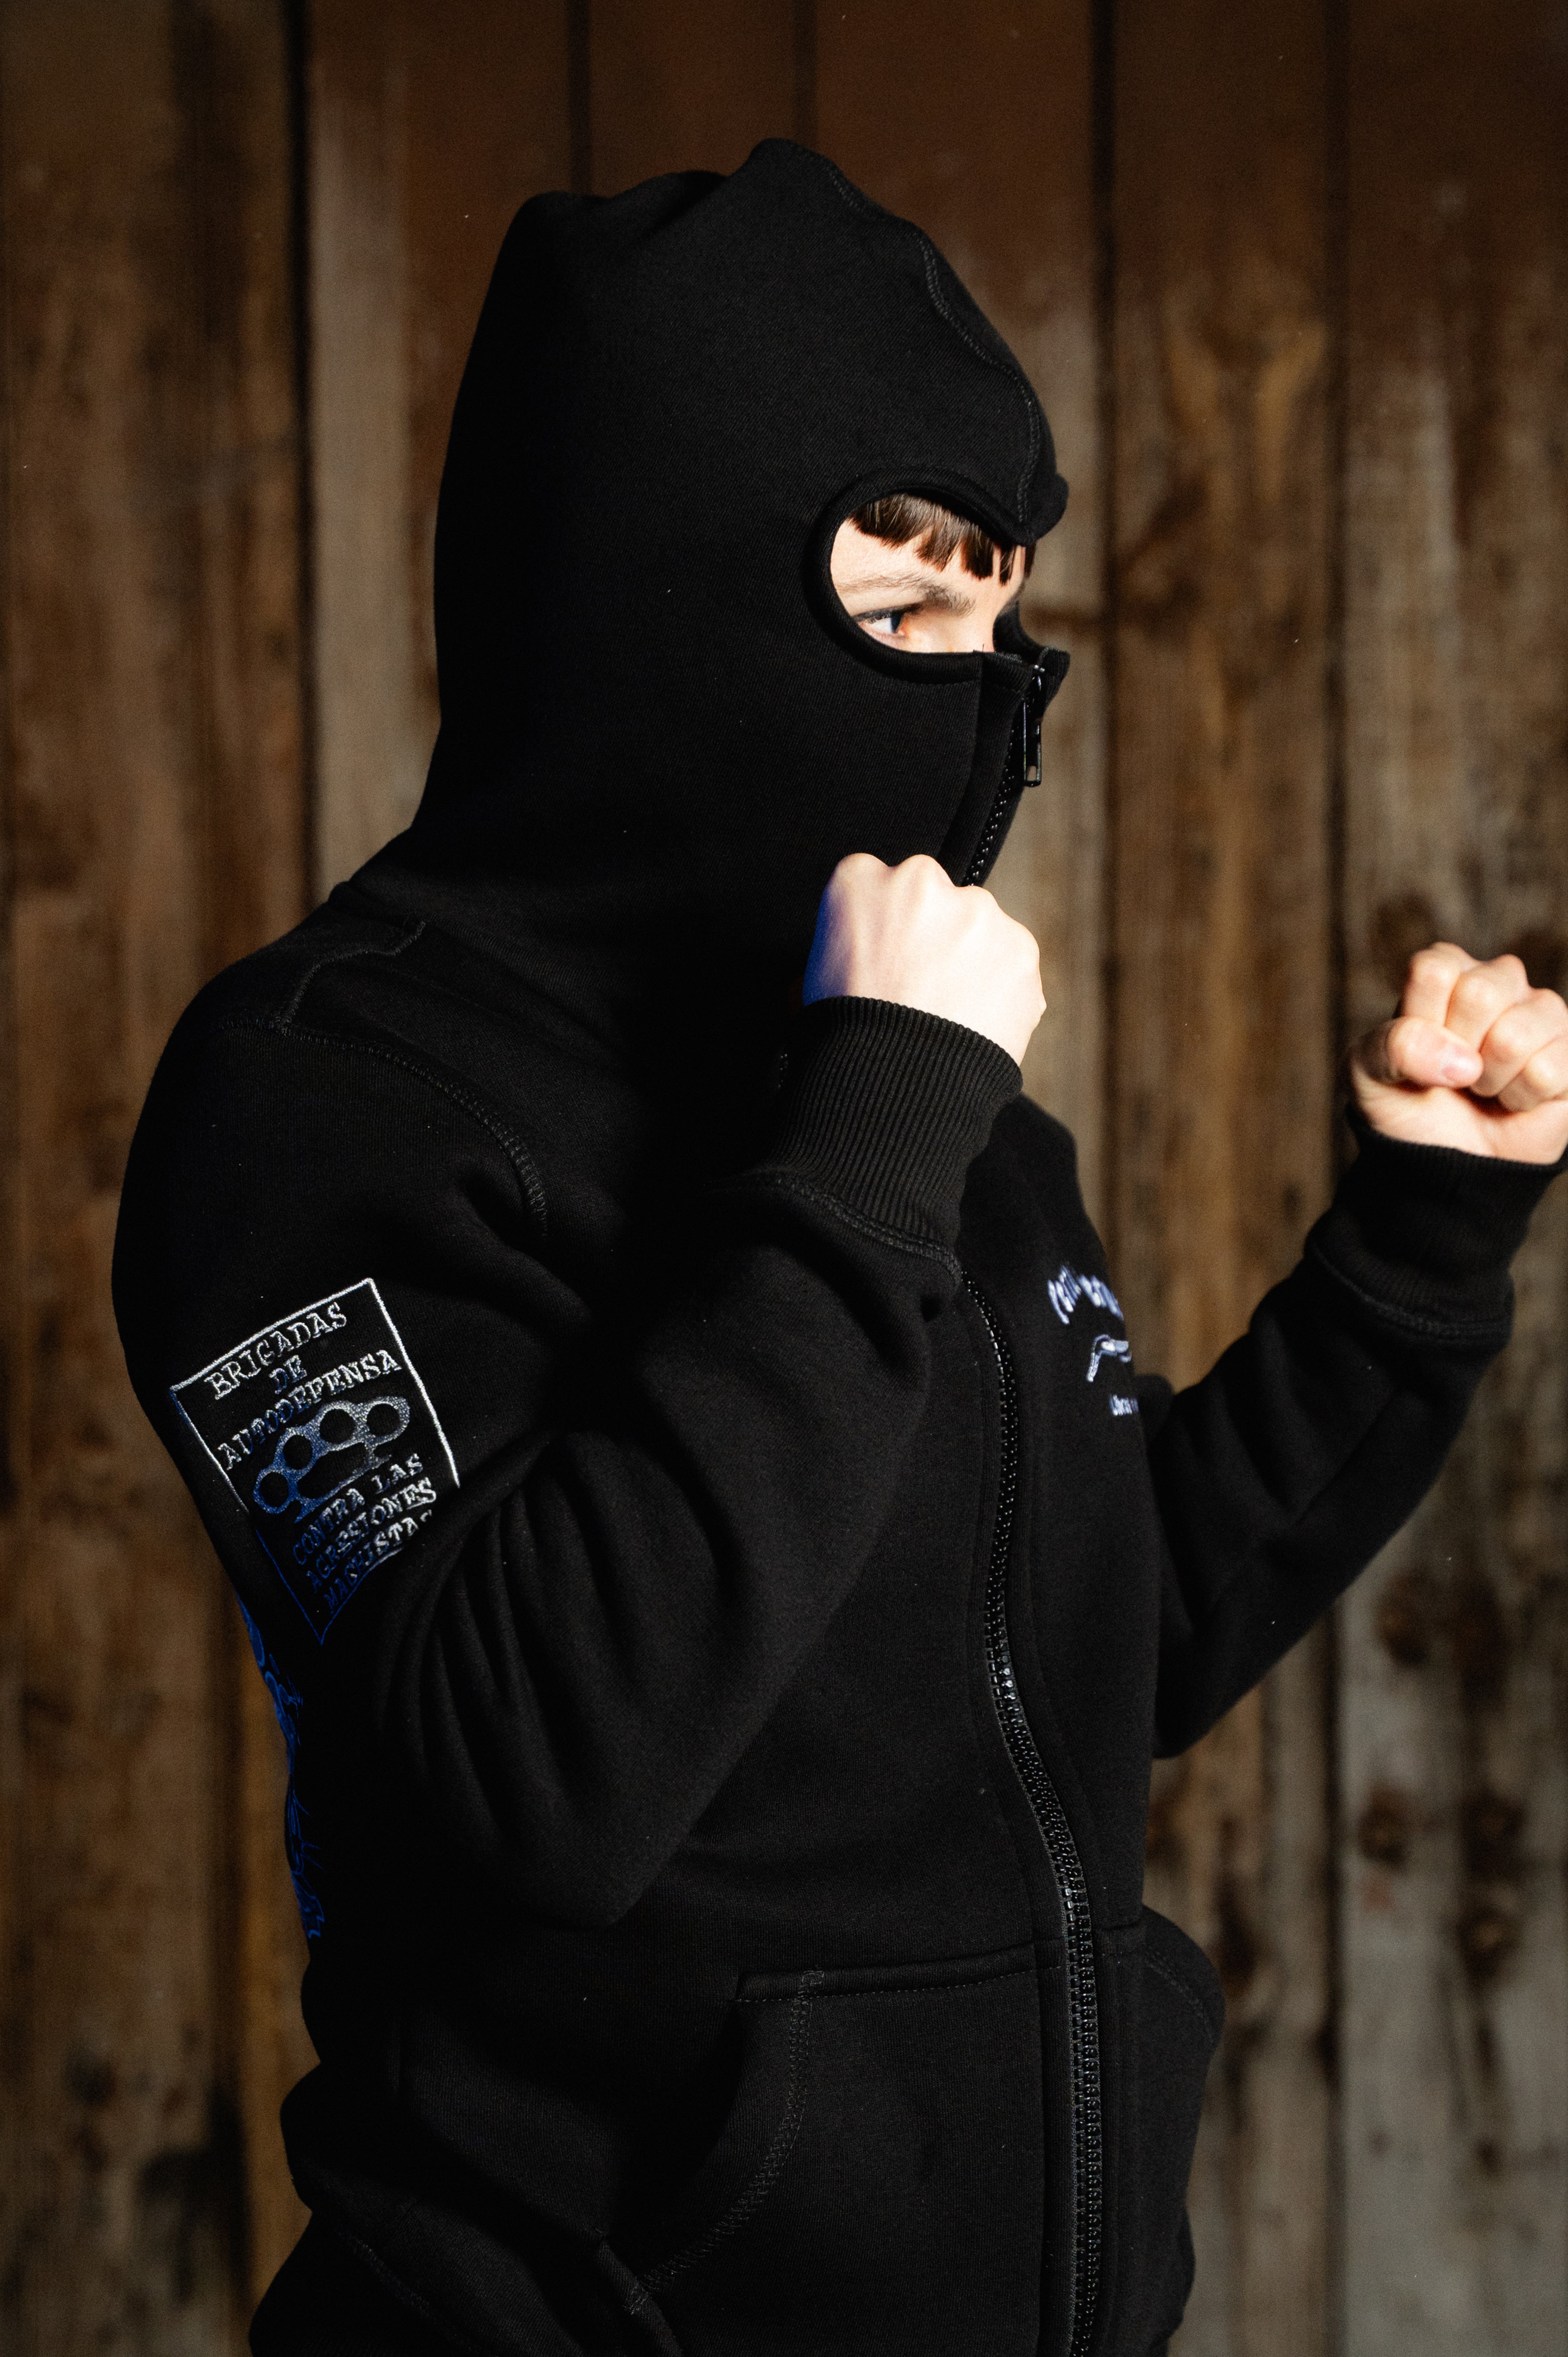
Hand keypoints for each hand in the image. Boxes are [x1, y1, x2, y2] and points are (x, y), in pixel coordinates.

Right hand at [803, 853, 1044, 1066]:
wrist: (894, 1082)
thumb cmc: (843, 1035)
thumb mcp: (810, 978)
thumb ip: (842, 944)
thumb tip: (858, 958)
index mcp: (859, 879)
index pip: (875, 884)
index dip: (882, 926)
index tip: (883, 957)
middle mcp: (921, 880)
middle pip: (933, 899)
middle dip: (931, 935)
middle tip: (917, 989)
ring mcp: (976, 911)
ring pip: (979, 927)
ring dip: (970, 959)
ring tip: (948, 1014)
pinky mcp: (1019, 947)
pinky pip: (1013, 964)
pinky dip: (1003, 990)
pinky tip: (975, 1024)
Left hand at [1349, 944, 1567, 1163]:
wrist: (1443, 1163)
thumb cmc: (1406, 1106)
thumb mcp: (1367, 1074)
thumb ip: (1390, 1046)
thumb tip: (1460, 1060)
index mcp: (1446, 971)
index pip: (1434, 969)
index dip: (1421, 1021)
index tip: (1419, 1048)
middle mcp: (1499, 980)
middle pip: (1480, 993)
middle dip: (1457, 1048)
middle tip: (1453, 1071)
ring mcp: (1540, 1014)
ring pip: (1514, 1035)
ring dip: (1488, 1078)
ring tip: (1482, 1086)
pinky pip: (1546, 1071)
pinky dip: (1518, 1099)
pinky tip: (1511, 1100)